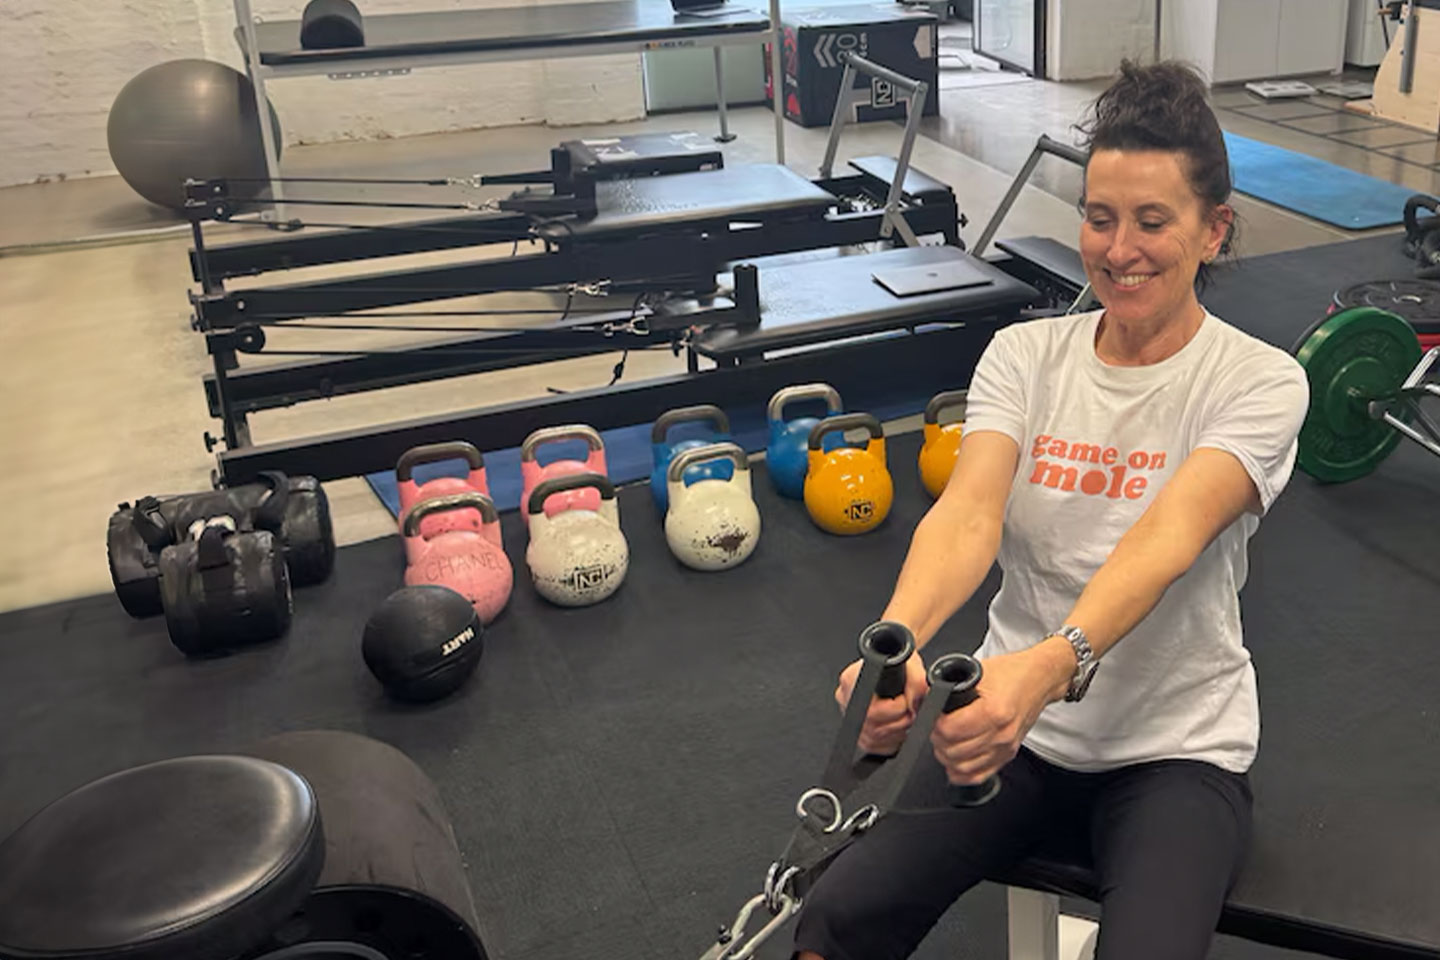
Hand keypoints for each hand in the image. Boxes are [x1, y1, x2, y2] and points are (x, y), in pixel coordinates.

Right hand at [835, 652, 928, 754]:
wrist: (893, 661)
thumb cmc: (898, 659)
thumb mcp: (911, 663)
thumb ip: (916, 682)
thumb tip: (913, 706)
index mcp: (851, 679)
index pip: (870, 708)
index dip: (893, 709)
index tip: (904, 701)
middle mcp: (845, 699)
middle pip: (872, 726)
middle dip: (899, 721)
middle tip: (910, 709)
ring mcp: (849, 717)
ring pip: (874, 739)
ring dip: (898, 731)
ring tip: (905, 714)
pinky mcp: (857, 732)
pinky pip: (875, 748)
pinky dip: (892, 740)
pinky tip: (897, 724)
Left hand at [929, 640, 1073, 784]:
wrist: (1040, 679)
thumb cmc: (1012, 672)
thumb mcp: (978, 671)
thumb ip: (952, 685)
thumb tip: (926, 696)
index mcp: (993, 711)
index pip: (951, 731)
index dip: (933, 725)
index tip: (931, 717)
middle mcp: (1001, 733)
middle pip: (954, 751)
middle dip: (937, 740)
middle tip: (935, 729)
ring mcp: (1006, 746)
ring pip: (963, 767)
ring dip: (947, 757)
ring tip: (943, 742)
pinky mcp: (1008, 754)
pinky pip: (979, 775)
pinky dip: (962, 772)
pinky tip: (955, 761)